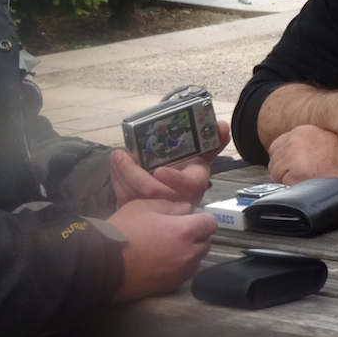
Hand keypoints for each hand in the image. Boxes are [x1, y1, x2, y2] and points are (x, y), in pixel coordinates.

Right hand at [108, 198, 216, 302]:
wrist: (103, 264)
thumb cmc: (122, 231)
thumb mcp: (142, 206)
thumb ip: (169, 205)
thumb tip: (185, 209)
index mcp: (186, 230)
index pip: (211, 223)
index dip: (201, 218)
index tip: (188, 218)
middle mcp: (189, 253)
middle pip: (206, 243)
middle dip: (197, 236)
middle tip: (177, 232)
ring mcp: (181, 272)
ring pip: (196, 260)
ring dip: (190, 253)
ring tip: (169, 248)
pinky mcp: (170, 286)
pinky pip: (183, 274)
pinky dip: (179, 267)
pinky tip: (161, 263)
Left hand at [111, 121, 229, 206]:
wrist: (179, 191)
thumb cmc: (189, 171)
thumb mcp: (203, 156)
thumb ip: (212, 142)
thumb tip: (223, 125)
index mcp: (194, 185)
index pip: (187, 185)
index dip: (174, 179)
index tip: (159, 171)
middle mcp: (176, 199)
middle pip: (153, 191)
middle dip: (133, 173)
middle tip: (120, 155)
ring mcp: (157, 207)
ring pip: (135, 196)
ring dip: (122, 175)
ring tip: (115, 157)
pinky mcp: (141, 210)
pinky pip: (126, 199)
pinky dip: (118, 182)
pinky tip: (114, 168)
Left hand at [267, 125, 337, 183]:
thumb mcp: (322, 141)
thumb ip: (304, 145)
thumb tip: (290, 155)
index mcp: (301, 132)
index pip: (276, 145)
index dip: (280, 159)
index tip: (285, 166)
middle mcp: (295, 141)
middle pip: (274, 160)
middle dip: (281, 170)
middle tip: (292, 177)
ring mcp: (293, 156)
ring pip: (276, 173)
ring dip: (285, 180)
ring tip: (300, 181)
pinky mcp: (296, 171)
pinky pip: (283, 183)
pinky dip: (291, 187)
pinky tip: (304, 185)